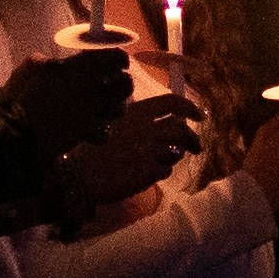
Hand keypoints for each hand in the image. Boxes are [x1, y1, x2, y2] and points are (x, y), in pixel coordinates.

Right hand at [14, 45, 134, 152]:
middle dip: (123, 83)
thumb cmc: (21, 97)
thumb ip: (43, 61)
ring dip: (114, 107)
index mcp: (81, 68)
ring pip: (121, 109)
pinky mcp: (89, 131)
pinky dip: (100, 132)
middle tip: (114, 83)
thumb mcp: (28, 69)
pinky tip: (91, 129)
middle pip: (126, 84)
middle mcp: (94, 88)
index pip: (115, 57)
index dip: (119, 58)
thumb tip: (49, 61)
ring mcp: (94, 111)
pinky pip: (105, 132)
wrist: (19, 132)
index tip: (118, 61)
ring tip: (103, 106)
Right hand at [72, 87, 198, 197]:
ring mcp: (150, 150)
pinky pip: (165, 170)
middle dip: (194, 139)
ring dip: (176, 156)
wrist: (78, 174)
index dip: (190, 108)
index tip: (200, 115)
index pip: (172, 103)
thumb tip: (165, 124)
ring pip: (176, 151)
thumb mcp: (113, 124)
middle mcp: (147, 128)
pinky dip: (160, 171)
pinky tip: (146, 174)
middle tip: (197, 147)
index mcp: (137, 112)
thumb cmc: (90, 149)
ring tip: (168, 160)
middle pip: (182, 130)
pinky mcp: (149, 171)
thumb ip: (138, 122)